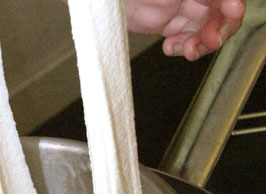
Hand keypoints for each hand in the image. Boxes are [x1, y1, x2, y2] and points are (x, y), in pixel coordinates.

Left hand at [62, 0, 244, 60]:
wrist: (100, 2)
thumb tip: (226, 0)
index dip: (231, 5)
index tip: (232, 12)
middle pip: (220, 13)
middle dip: (218, 29)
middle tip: (209, 41)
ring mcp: (180, 8)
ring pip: (204, 29)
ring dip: (201, 43)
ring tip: (188, 50)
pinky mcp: (168, 24)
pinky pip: (185, 39)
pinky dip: (183, 47)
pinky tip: (171, 47)